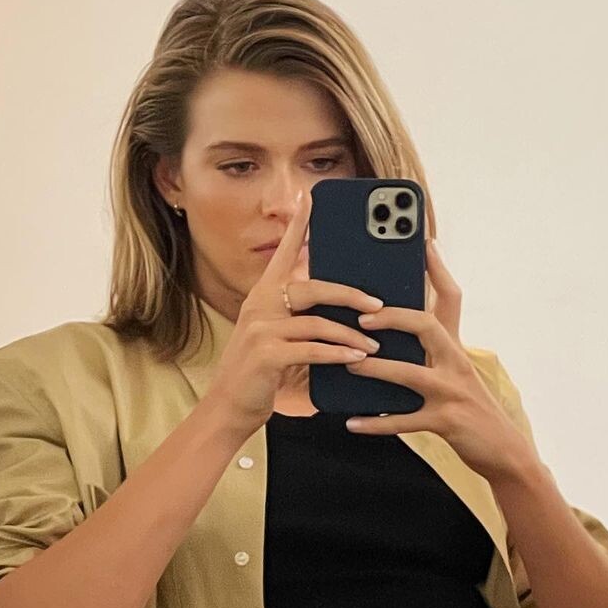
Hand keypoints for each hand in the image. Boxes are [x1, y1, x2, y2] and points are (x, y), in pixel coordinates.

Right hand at [208, 189, 384, 436]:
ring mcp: (261, 329)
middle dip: (350, 295)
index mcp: (264, 295)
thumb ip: (301, 316)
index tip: (311, 199)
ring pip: (317, 322)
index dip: (298, 226)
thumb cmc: (260, 372)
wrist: (229, 407)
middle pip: (313, 287)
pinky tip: (355, 359)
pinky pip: (312, 349)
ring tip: (374, 344)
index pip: (284, 253)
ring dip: (350, 334)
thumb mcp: (277, 335)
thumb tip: (340, 301)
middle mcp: (260, 305)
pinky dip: (338, 354)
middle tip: (378, 303)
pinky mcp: (266, 354)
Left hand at [343, 238, 531, 484]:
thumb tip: (395, 334)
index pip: (450, 299)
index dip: (438, 270)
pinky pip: (404, 420)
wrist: (505, 452)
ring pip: (409, 374)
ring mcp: (452, 393)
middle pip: (427, 325)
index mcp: (456, 348)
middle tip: (362, 318)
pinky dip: (377, 422)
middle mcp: (456, 363)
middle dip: (393, 318)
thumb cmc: (473, 409)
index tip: (423, 243)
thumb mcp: (457, 373)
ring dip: (375, 370)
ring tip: (348, 366)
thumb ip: (432, 351)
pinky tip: (352, 422)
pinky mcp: (446, 422)